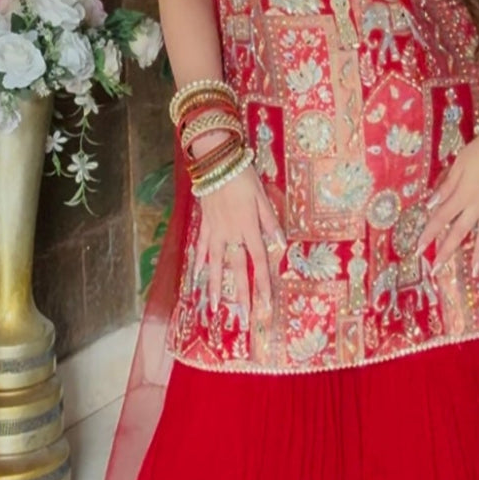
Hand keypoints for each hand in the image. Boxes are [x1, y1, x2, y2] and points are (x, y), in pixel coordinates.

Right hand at [193, 164, 285, 314]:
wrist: (215, 162)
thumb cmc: (243, 176)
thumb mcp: (262, 195)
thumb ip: (270, 221)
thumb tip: (281, 243)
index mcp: (249, 227)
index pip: (258, 261)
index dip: (262, 283)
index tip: (264, 304)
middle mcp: (231, 234)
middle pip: (237, 269)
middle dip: (240, 294)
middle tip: (242, 317)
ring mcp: (215, 231)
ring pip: (215, 264)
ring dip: (215, 287)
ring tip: (214, 307)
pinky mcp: (204, 224)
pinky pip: (201, 247)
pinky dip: (199, 262)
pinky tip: (197, 277)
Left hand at [415, 133, 478, 276]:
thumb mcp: (458, 165)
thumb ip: (445, 186)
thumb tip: (431, 205)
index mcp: (463, 195)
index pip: (441, 219)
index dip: (429, 234)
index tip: (419, 249)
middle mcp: (477, 206)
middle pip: (459, 233)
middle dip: (446, 252)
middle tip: (437, 270)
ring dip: (478, 255)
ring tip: (474, 272)